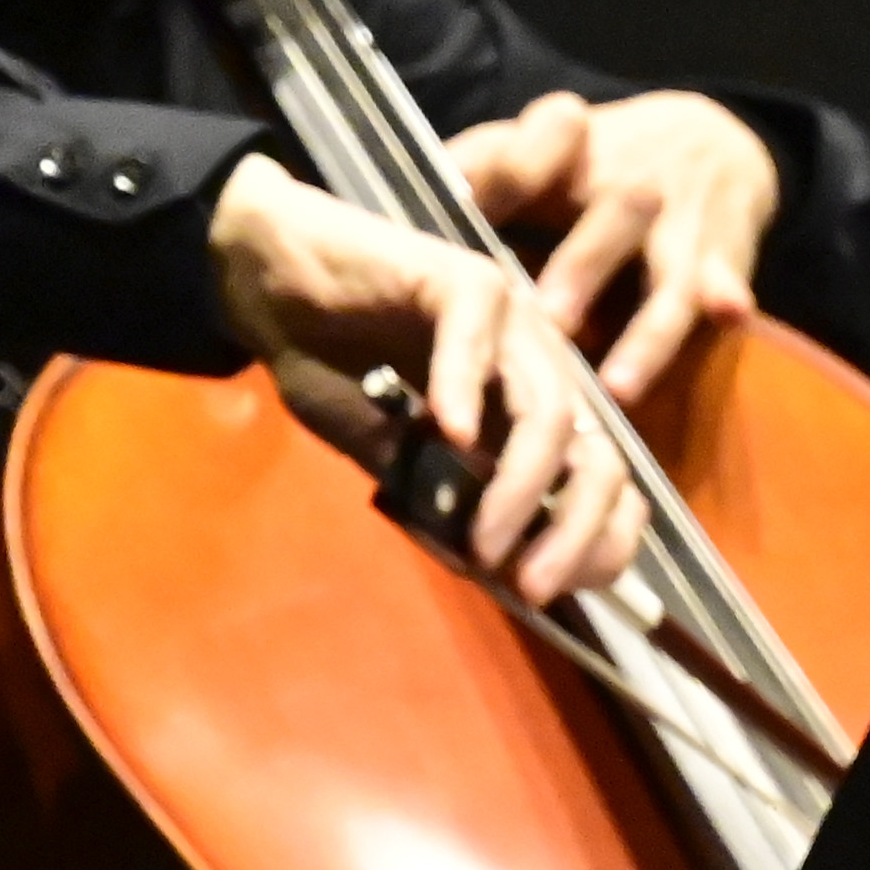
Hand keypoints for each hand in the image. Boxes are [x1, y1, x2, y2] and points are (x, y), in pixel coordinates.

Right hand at [210, 158, 639, 600]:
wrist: (267, 280)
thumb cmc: (328, 360)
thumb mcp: (385, 453)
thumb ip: (436, 499)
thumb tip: (485, 568)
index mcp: (530, 402)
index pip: (602, 475)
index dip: (599, 538)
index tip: (559, 591)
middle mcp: (536, 363)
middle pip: (599, 452)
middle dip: (576, 531)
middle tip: (530, 587)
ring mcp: (508, 319)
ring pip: (550, 410)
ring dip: (521, 487)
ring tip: (483, 543)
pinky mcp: (460, 278)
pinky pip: (478, 339)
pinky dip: (466, 391)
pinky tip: (445, 436)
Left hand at [443, 87, 781, 405]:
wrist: (711, 137)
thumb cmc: (593, 163)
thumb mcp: (533, 155)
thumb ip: (472, 179)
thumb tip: (397, 212)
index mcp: (567, 157)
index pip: (530, 152)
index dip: (501, 171)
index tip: (458, 199)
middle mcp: (628, 184)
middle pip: (608, 218)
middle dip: (580, 270)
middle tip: (545, 322)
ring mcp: (680, 220)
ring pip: (664, 272)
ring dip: (644, 330)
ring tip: (615, 386)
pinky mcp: (723, 250)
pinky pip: (725, 275)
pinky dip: (726, 292)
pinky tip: (727, 311)